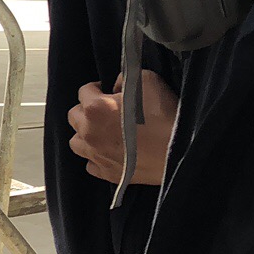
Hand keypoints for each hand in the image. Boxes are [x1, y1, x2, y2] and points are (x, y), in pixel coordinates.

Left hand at [68, 70, 178, 186]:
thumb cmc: (164, 115)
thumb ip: (124, 79)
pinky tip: (110, 152)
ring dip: (86, 134)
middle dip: (86, 110)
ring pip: (76, 143)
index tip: (108, 91)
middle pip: (74, 116)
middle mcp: (88, 132)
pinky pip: (91, 164)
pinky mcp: (107, 174)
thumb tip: (115, 85)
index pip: (83, 91)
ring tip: (103, 132)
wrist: (180, 151)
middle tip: (106, 111)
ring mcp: (95, 156)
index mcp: (94, 108)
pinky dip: (97, 157)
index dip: (97, 88)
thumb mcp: (147, 81)